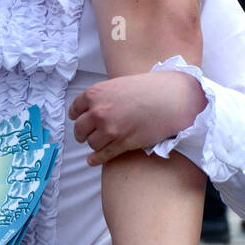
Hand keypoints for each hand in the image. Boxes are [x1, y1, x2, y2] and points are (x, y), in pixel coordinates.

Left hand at [68, 71, 207, 166]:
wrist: (169, 98)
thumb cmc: (147, 88)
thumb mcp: (118, 85)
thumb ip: (103, 96)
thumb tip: (94, 107)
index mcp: (96, 93)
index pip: (76, 108)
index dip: (76, 115)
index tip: (78, 119)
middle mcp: (99, 111)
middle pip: (80, 128)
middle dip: (82, 132)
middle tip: (86, 134)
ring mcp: (109, 129)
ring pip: (91, 143)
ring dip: (93, 144)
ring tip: (98, 143)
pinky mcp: (122, 144)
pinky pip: (103, 155)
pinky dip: (95, 159)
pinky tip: (92, 160)